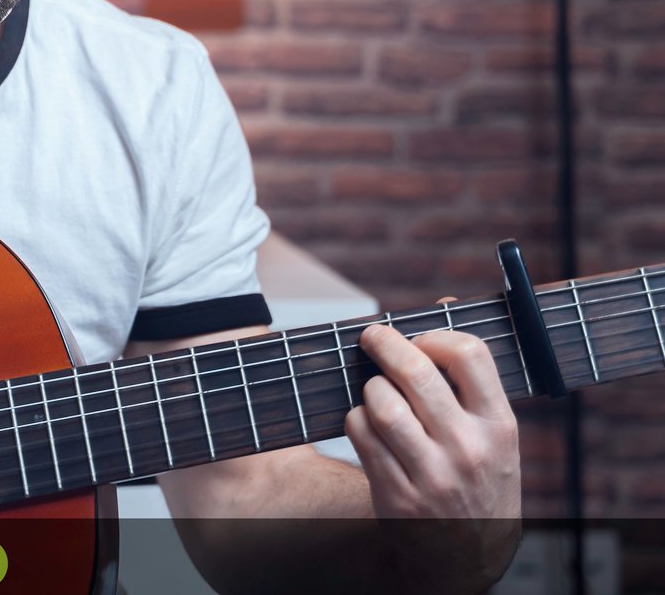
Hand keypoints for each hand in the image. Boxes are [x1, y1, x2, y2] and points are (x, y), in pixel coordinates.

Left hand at [345, 303, 521, 590]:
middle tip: (371, 336)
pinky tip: (368, 425)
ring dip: (370, 388)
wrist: (467, 552)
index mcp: (500, 426)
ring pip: (379, 401)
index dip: (434, 334)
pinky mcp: (397, 495)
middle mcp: (469, 449)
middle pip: (414, 372)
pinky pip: (359, 433)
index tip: (417, 337)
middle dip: (383, 343)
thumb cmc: (478, 474)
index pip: (468, 354)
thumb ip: (471, 374)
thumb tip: (444, 304)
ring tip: (376, 392)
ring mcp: (433, 475)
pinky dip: (356, 420)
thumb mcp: (493, 430)